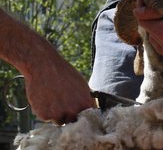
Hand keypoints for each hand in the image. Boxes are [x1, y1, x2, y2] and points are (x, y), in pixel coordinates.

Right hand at [0, 9, 95, 124]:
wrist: (44, 66)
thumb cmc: (64, 73)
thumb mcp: (82, 85)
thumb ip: (86, 99)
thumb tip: (92, 108)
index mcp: (85, 104)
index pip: (89, 118)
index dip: (85, 116)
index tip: (80, 113)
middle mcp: (73, 112)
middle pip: (74, 122)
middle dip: (70, 116)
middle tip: (64, 103)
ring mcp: (58, 114)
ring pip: (60, 121)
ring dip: (57, 114)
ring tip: (54, 98)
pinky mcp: (44, 115)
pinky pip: (47, 118)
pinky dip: (46, 111)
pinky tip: (45, 98)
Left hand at [133, 4, 162, 58]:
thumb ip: (154, 10)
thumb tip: (136, 11)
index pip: (143, 21)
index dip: (142, 11)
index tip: (143, 3)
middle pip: (148, 30)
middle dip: (149, 20)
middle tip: (154, 10)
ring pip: (154, 40)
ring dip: (155, 30)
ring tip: (162, 20)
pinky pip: (162, 47)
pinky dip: (161, 39)